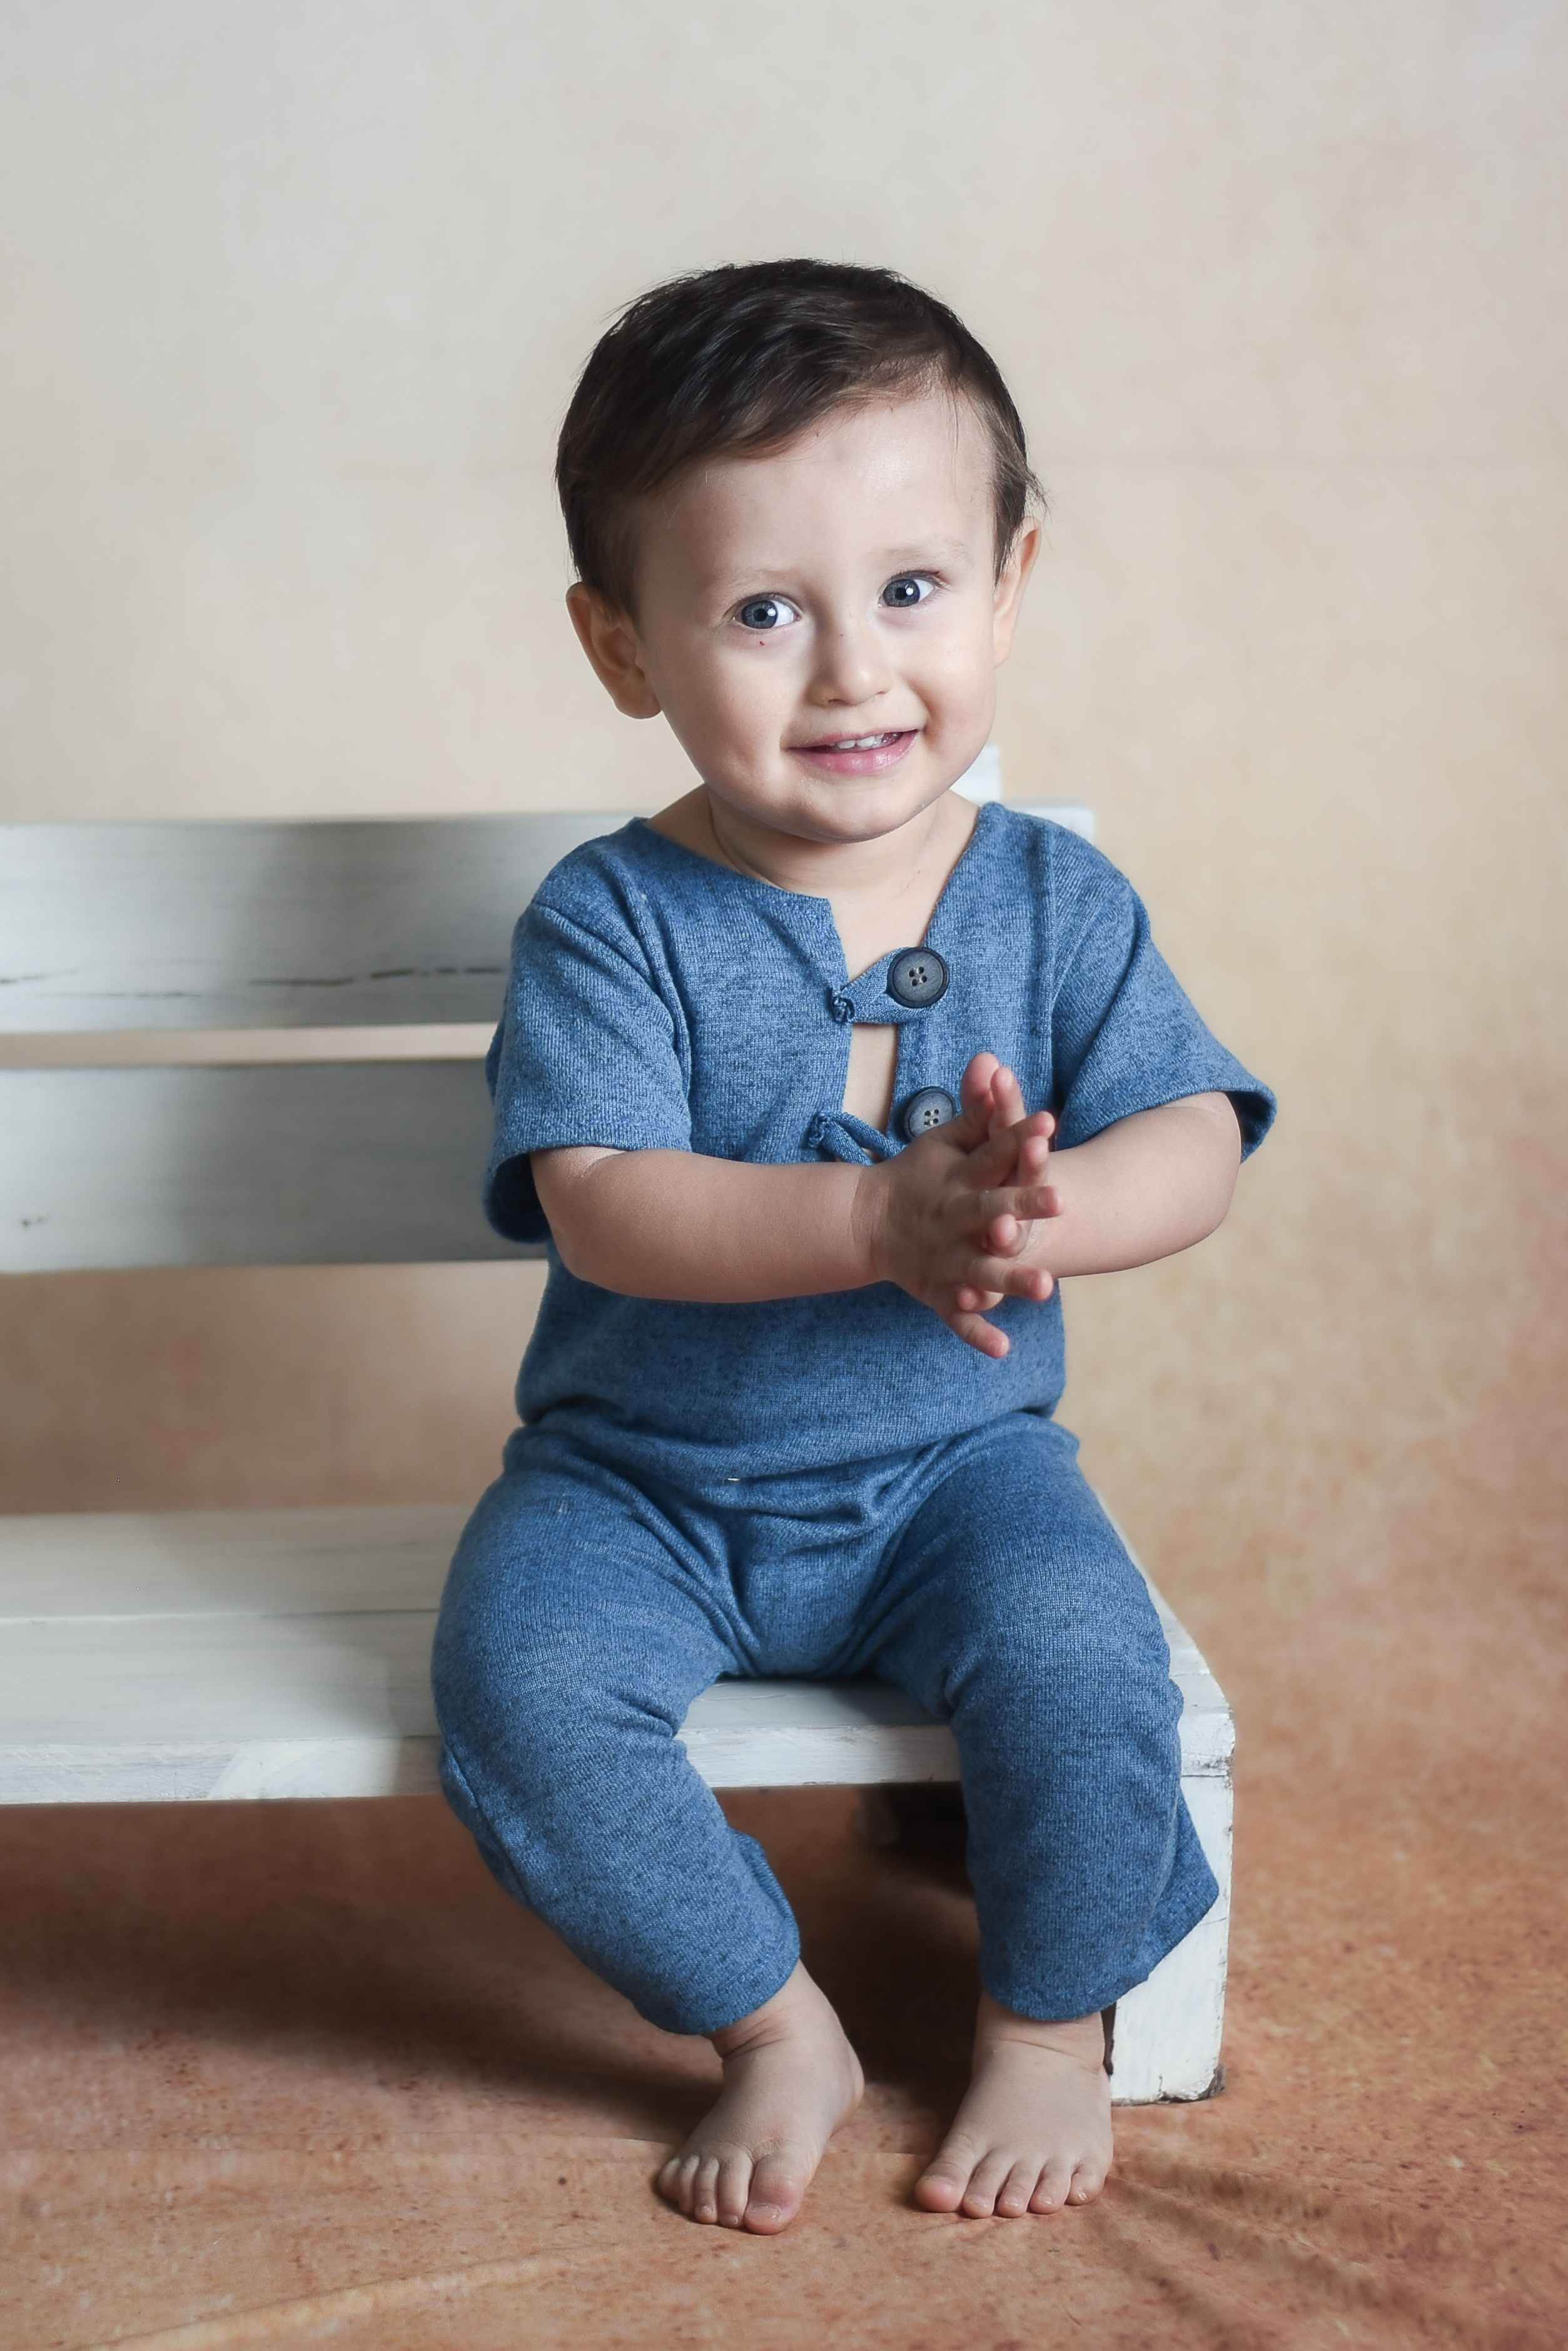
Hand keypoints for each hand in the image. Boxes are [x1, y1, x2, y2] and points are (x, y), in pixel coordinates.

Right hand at [855, 1053, 1062, 1358]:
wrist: (867, 1221)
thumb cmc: (919, 1176)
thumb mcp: (943, 1141)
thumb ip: (976, 1109)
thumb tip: (994, 1060)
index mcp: (958, 1179)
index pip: (991, 1153)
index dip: (1019, 1136)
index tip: (1051, 1120)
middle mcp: (952, 1218)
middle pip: (990, 1209)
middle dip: (1024, 1205)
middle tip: (1063, 1199)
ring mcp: (945, 1259)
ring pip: (981, 1270)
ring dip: (1011, 1279)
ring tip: (1049, 1287)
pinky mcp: (938, 1293)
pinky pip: (958, 1318)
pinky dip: (977, 1334)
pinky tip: (1005, 1348)